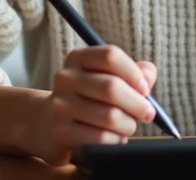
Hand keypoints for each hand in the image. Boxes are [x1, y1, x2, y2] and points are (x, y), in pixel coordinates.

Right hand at [29, 45, 157, 165]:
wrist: (47, 123)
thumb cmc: (87, 98)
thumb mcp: (106, 78)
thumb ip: (132, 72)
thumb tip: (149, 74)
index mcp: (78, 58)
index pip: (110, 56)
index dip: (133, 73)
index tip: (145, 89)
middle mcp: (65, 77)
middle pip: (111, 87)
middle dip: (137, 104)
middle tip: (147, 113)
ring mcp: (60, 105)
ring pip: (109, 116)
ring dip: (128, 125)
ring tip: (128, 127)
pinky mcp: (60, 131)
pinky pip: (100, 138)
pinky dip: (116, 140)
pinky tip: (115, 139)